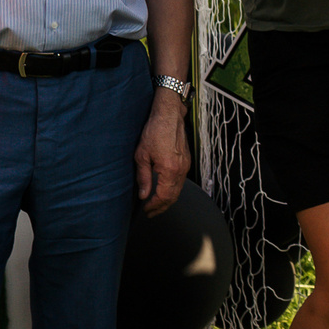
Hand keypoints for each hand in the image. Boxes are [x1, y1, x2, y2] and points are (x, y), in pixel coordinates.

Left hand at [135, 93, 189, 214]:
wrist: (169, 116)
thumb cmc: (155, 131)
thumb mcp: (142, 155)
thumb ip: (143, 177)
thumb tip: (143, 195)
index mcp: (169, 169)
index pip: (164, 196)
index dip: (154, 206)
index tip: (146, 210)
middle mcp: (181, 170)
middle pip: (174, 197)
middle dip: (162, 207)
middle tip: (151, 212)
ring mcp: (186, 166)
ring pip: (179, 190)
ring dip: (168, 200)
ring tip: (156, 204)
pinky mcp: (186, 161)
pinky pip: (181, 181)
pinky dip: (173, 190)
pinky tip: (164, 190)